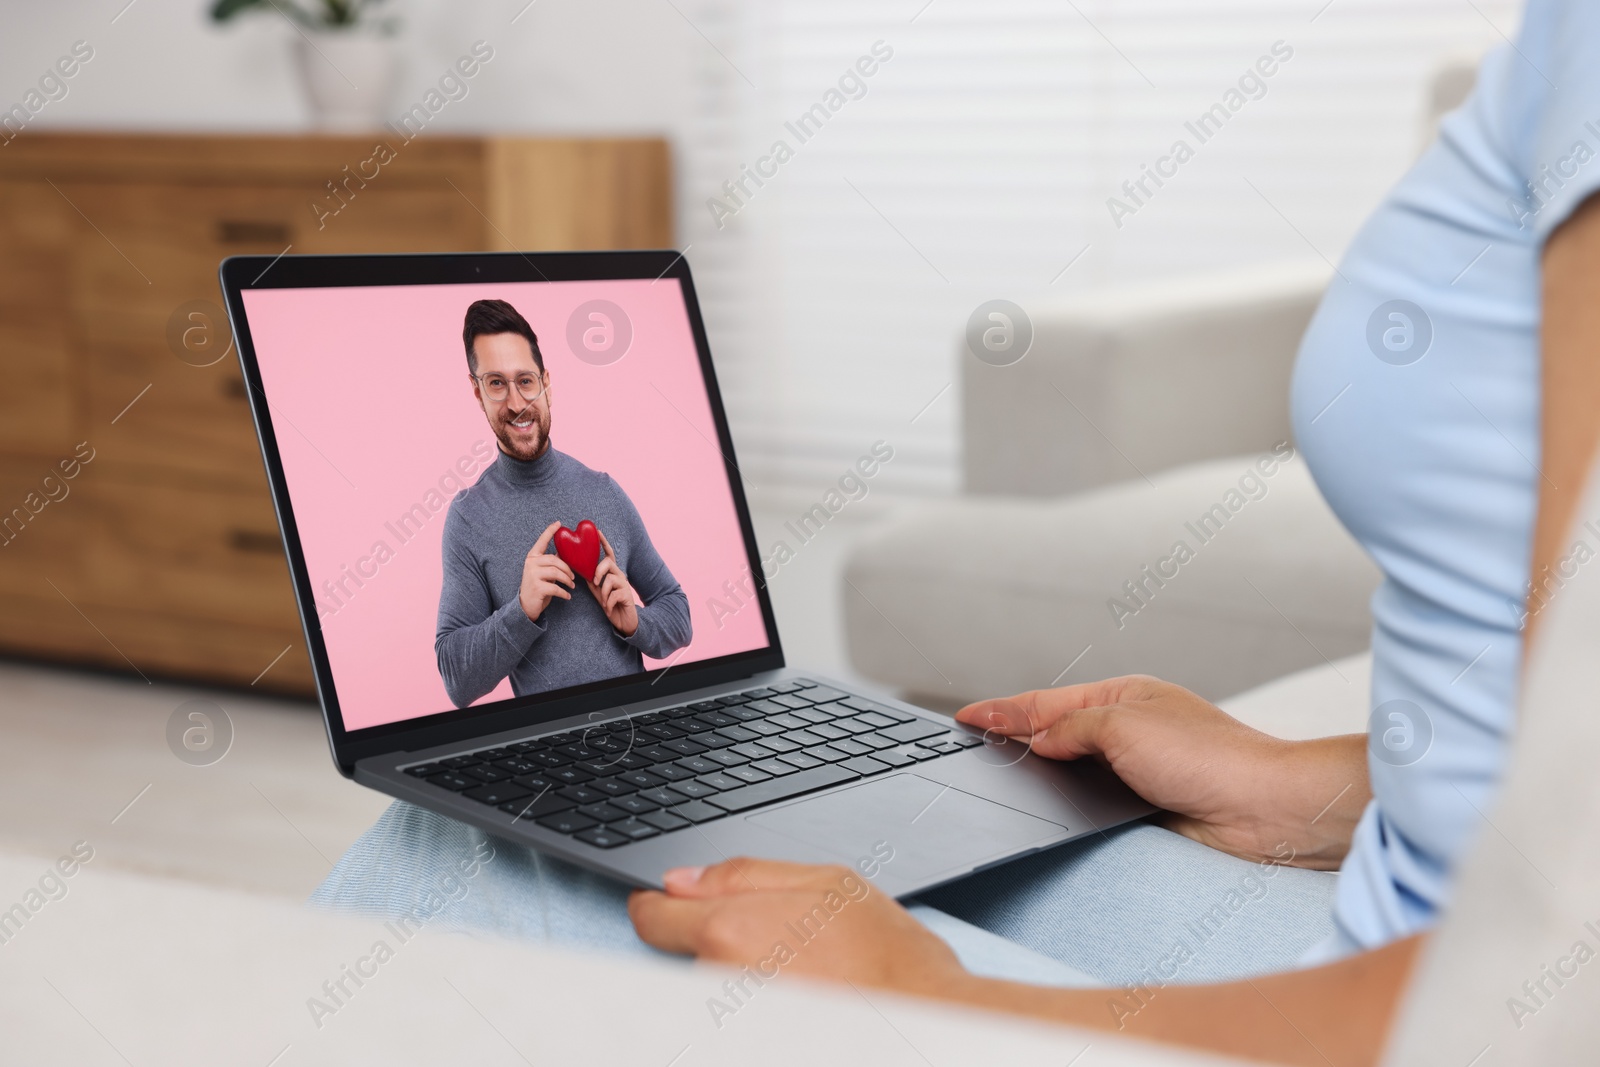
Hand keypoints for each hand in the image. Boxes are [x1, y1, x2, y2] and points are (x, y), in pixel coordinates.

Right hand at [518, 521, 575, 622]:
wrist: (526, 606)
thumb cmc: (538, 587)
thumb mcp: (543, 573)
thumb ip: (551, 563)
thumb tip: (566, 553)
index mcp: (532, 557)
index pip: (541, 541)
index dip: (549, 531)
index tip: (558, 523)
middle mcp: (530, 564)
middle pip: (555, 560)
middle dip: (567, 569)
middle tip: (574, 577)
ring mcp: (532, 575)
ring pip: (556, 573)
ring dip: (567, 580)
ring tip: (572, 585)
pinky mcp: (537, 588)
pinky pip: (556, 588)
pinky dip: (564, 593)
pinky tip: (568, 596)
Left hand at [586, 527, 638, 636]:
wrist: (623, 620)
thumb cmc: (609, 603)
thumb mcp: (597, 589)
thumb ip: (590, 578)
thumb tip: (577, 567)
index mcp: (611, 572)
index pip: (609, 554)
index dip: (604, 542)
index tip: (598, 531)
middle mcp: (619, 575)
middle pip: (608, 563)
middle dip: (599, 571)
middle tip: (595, 582)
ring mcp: (624, 584)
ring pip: (610, 579)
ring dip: (603, 592)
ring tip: (603, 601)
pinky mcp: (627, 595)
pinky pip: (613, 594)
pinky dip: (608, 603)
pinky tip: (608, 609)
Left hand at [629, 858, 967, 996]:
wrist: (926, 1018)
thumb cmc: (888, 956)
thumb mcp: (826, 881)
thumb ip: (743, 874)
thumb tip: (683, 880)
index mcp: (730, 929)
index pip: (652, 917)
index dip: (657, 905)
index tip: (663, 905)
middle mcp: (720, 981)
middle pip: (689, 953)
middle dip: (721, 941)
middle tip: (782, 942)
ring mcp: (733, 1020)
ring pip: (715, 986)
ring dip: (746, 977)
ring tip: (805, 974)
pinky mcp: (751, 1038)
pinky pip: (737, 1014)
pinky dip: (761, 1003)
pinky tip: (805, 997)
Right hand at [956, 676, 1368, 868]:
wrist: (1261, 809)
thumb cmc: (1209, 758)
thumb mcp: (1123, 726)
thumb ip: (1072, 730)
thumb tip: (1041, 743)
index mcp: (1123, 696)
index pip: (1046, 702)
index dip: (1003, 710)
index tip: (967, 715)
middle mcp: (1128, 730)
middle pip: (1055, 732)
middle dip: (1015, 735)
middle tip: (973, 738)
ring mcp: (1136, 769)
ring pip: (1071, 768)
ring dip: (1040, 769)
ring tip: (1000, 768)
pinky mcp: (1144, 806)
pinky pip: (1090, 800)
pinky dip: (1066, 799)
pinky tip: (1049, 804)